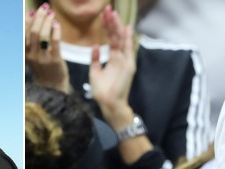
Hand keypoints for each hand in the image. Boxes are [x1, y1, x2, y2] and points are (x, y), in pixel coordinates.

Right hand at [25, 3, 70, 92]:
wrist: (51, 86)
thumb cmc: (42, 68)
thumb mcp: (32, 56)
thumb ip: (30, 42)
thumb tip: (31, 20)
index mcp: (25, 54)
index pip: (23, 33)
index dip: (27, 20)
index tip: (32, 11)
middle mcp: (32, 56)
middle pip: (34, 32)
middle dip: (39, 17)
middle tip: (44, 7)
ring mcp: (43, 58)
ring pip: (43, 35)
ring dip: (47, 21)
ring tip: (51, 14)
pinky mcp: (55, 60)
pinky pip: (55, 41)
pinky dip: (56, 30)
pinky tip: (57, 24)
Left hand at [89, 5, 136, 128]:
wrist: (108, 104)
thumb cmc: (102, 91)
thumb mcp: (95, 72)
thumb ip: (95, 59)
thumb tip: (95, 46)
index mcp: (113, 58)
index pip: (110, 38)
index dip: (107, 27)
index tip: (103, 15)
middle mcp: (120, 57)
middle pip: (116, 36)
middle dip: (112, 22)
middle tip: (108, 9)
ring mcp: (125, 60)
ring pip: (121, 39)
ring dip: (118, 26)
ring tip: (114, 13)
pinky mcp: (129, 66)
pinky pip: (128, 49)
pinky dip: (127, 39)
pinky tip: (126, 28)